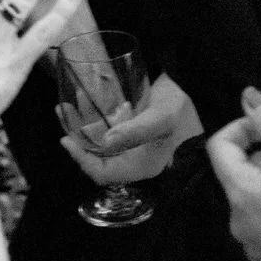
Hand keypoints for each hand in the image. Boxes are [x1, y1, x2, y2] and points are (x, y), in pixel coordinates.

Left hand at [59, 72, 199, 184]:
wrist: (198, 86)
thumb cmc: (183, 106)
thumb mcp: (160, 118)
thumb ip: (134, 131)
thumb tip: (104, 142)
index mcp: (142, 165)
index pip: (104, 174)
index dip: (82, 161)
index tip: (66, 140)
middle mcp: (135, 157)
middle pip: (97, 157)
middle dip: (77, 138)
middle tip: (63, 112)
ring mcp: (133, 142)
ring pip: (98, 140)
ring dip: (81, 123)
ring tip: (66, 104)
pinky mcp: (132, 127)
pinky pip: (106, 126)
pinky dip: (92, 115)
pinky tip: (84, 98)